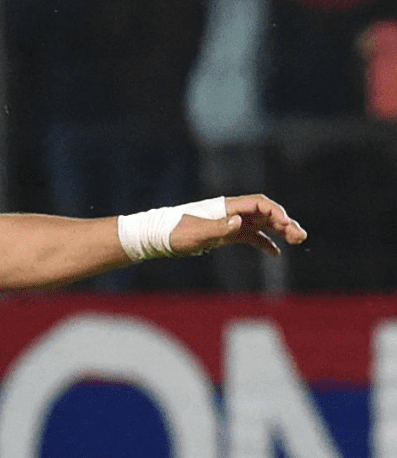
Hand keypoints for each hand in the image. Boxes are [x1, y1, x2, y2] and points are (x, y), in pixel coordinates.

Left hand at [170, 194, 307, 256]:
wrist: (157, 237)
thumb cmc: (175, 234)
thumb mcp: (196, 234)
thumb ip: (219, 228)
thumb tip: (239, 221)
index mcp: (225, 207)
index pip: (258, 203)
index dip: (276, 212)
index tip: (287, 225)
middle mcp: (230, 212)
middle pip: (264, 212)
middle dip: (284, 222)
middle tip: (300, 237)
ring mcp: (229, 222)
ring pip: (260, 223)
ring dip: (279, 230)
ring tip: (297, 240)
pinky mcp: (225, 234)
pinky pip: (249, 236)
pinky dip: (263, 242)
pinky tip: (275, 253)